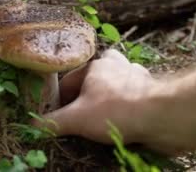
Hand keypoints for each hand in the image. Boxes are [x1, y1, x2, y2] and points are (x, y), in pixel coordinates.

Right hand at [33, 49, 166, 150]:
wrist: (162, 116)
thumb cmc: (117, 110)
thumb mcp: (77, 118)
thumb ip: (53, 122)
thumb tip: (33, 125)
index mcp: (96, 66)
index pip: (68, 81)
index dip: (60, 101)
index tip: (58, 118)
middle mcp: (117, 67)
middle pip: (93, 84)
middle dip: (86, 102)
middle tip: (81, 122)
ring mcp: (136, 79)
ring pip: (115, 91)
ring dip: (107, 106)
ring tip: (102, 126)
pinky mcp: (151, 94)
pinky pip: (133, 102)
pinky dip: (127, 113)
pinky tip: (123, 128)